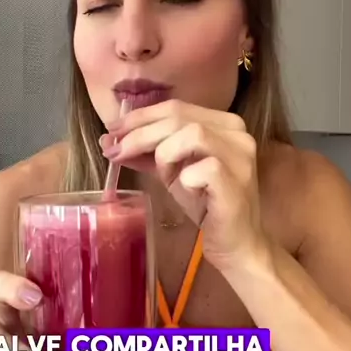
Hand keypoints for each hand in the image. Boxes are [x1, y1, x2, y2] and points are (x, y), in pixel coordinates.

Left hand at [100, 99, 269, 270]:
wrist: (234, 243)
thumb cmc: (206, 204)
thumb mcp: (172, 172)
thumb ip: (147, 153)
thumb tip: (110, 141)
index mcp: (223, 124)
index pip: (175, 107)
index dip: (140, 117)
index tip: (112, 131)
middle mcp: (237, 133)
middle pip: (179, 117)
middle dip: (139, 134)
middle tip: (114, 151)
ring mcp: (241, 156)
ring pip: (192, 134)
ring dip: (165, 153)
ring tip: (164, 175)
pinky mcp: (237, 181)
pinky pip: (205, 168)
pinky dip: (185, 177)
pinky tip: (186, 188)